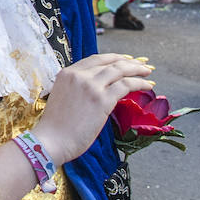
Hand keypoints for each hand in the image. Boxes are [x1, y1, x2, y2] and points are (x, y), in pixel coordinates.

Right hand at [30, 54, 153, 165]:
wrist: (51, 141)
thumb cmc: (55, 127)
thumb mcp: (63, 97)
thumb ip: (78, 89)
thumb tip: (98, 90)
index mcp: (67, 73)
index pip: (95, 59)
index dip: (113, 58)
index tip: (125, 60)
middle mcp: (79, 75)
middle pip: (110, 62)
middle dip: (128, 61)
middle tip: (141, 64)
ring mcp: (91, 86)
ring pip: (120, 70)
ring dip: (137, 69)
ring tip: (148, 72)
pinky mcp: (102, 100)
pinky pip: (126, 85)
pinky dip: (139, 83)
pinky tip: (148, 86)